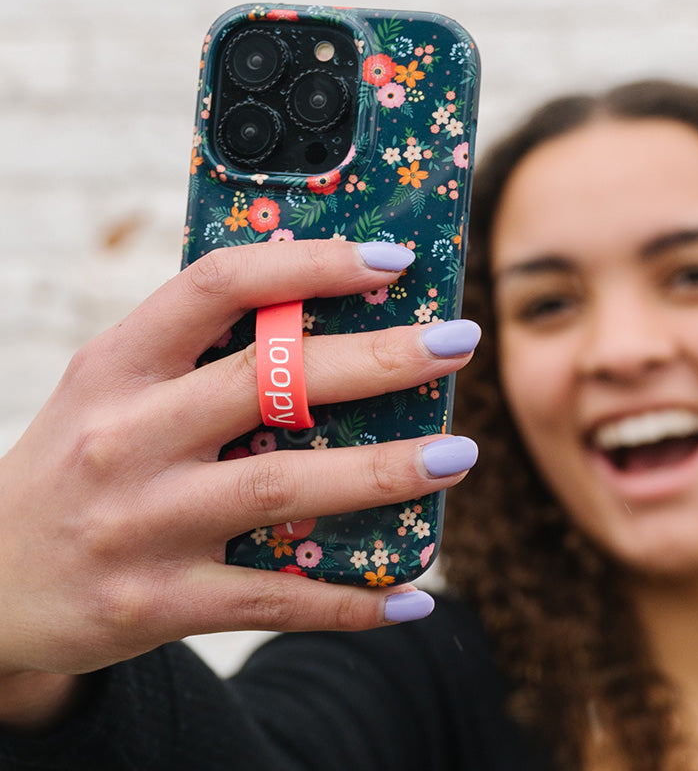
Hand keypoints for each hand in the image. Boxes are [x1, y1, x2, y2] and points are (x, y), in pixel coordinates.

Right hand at [0, 241, 477, 714]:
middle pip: (270, 382)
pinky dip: (349, 599)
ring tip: (457, 456)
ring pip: (283, 487)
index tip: (390, 260)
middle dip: (378, 360)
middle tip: (458, 341)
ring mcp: (142, 521)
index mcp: (118, 364)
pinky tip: (413, 595)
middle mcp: (126, 434)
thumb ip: (197, 353)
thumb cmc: (76, 459)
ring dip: (382, 473)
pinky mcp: (157, 601)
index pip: (220, 286)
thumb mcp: (112, 387)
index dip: (311, 264)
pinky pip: (272, 598)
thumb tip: (319, 317)